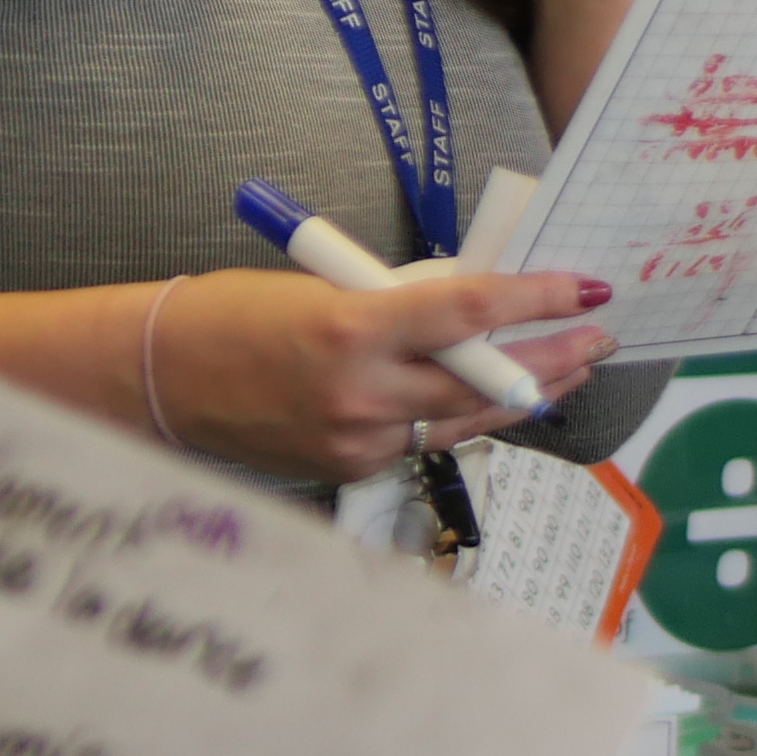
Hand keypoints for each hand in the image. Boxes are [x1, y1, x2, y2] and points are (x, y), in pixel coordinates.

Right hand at [152, 266, 612, 481]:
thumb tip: (473, 308)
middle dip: (551, 358)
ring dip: (520, 395)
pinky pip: (422, 441)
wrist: (159, 379)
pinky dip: (459, 417)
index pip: (469, 311)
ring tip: (568, 369)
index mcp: (352, 327)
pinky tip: (492, 401)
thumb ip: (400, 303)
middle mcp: (360, 393)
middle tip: (597, 336)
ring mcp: (355, 441)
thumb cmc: (231, 315)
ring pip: (463, 421)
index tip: (583, 287)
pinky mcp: (347, 468)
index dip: (536, 299)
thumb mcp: (324, 287)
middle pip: (483, 381)